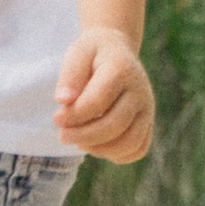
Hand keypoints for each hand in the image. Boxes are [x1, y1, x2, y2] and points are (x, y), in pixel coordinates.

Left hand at [54, 29, 153, 161]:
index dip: (75, 115)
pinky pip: (138, 148)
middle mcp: (140, 91)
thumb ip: (70, 75)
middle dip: (85, 135)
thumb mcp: (77, 53)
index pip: (99, 101)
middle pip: (115, 124)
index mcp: (122, 69)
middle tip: (63, 135)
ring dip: (100, 148)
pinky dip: (117, 154)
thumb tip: (63, 101)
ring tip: (79, 141)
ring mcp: (147, 109)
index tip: (56, 118)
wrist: (117, 50)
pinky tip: (97, 145)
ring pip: (130, 142)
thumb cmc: (93, 54)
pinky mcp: (148, 123)